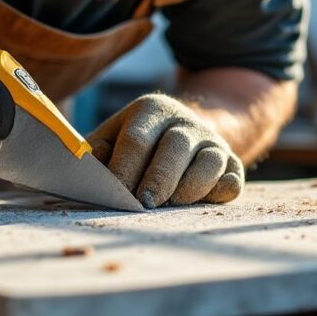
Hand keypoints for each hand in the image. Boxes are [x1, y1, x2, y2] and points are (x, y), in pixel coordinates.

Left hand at [88, 94, 243, 207]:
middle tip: (144, 204)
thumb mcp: (112, 136)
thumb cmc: (137, 144)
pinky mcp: (233, 164)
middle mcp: (185, 122)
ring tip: (172, 205)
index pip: (137, 139)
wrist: (186, 133)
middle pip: (175, 147)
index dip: (125, 169)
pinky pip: (233, 181)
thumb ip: (96, 152)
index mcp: (151, 110)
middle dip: (159, 179)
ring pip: (209, 162)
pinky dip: (220, 193)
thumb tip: (83, 173)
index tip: (115, 195)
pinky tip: (201, 203)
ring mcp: (213, 143)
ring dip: (190, 188)